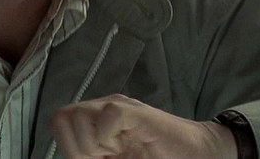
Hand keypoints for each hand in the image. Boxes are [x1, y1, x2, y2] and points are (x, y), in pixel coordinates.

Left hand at [48, 94, 236, 158]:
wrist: (201, 152)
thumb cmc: (159, 156)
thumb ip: (94, 157)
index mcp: (95, 122)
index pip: (59, 122)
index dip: (67, 145)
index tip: (94, 158)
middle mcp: (102, 109)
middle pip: (62, 116)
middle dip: (76, 145)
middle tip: (102, 155)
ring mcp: (119, 107)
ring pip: (79, 114)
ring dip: (92, 142)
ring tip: (114, 150)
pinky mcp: (137, 112)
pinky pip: (108, 114)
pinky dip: (108, 135)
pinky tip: (123, 144)